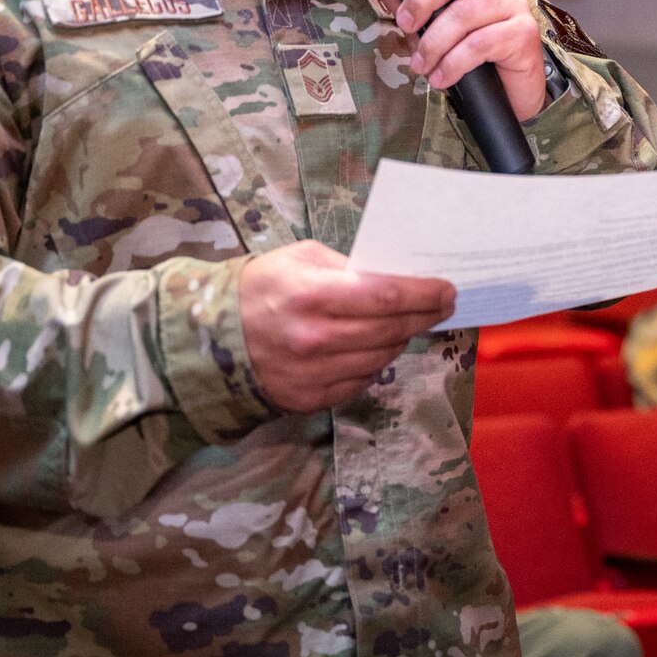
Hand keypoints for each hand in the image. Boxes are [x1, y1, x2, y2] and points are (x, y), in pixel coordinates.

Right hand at [239, 241, 455, 412]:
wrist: (209, 335)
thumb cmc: (262, 285)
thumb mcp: (303, 258)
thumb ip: (350, 268)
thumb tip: (397, 278)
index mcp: (314, 295)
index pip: (387, 296)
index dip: (424, 294)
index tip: (447, 290)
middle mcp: (316, 338)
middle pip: (391, 330)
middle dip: (424, 316)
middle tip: (442, 306)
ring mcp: (312, 373)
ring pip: (381, 359)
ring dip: (401, 340)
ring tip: (408, 324)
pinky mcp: (308, 398)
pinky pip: (360, 382)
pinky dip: (374, 365)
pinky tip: (375, 348)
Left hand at [347, 0, 547, 119]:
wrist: (505, 92)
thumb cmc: (465, 50)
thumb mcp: (424, 18)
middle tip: (403, 24)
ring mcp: (514, 5)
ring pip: (464, 13)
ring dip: (433, 43)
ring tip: (420, 65)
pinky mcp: (524, 34)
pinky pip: (480, 43)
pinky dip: (453, 64)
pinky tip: (441, 77)